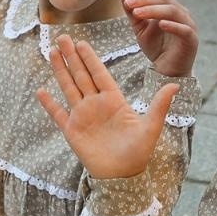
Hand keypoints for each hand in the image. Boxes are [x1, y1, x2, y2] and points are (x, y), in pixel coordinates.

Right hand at [37, 35, 179, 179]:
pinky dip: (49, 104)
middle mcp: (96, 105)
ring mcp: (83, 116)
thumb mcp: (151, 127)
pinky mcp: (72, 131)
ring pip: (68, 88)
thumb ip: (159, 105)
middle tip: (62, 37)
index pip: (99, 73)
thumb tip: (175, 85)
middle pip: (81, 75)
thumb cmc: (138, 153)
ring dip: (60, 71)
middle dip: (71, 56)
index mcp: (114, 100)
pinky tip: (41, 91)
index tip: (82, 42)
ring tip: (50, 53)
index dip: (90, 58)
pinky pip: (58, 114)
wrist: (122, 177)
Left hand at [123, 0, 198, 77]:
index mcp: (170, 7)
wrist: (167, 71)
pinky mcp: (192, 40)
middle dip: (144, 0)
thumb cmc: (157, 48)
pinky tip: (160, 24)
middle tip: (128, 4)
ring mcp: (189, 25)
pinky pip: (184, 30)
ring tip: (136, 13)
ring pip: (173, 11)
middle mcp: (181, 13)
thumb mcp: (140, 28)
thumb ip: (133, 13)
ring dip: (153, 10)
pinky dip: (173, 25)